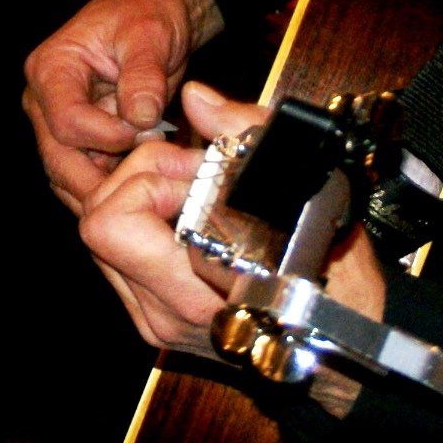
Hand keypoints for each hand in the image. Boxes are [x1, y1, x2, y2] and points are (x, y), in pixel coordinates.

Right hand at [23, 0, 222, 214]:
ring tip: (149, 187)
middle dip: (102, 179)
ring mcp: (58, 124)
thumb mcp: (150, 34)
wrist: (152, 12)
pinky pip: (86, 176)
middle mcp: (44, 101)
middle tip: (148, 187)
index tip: (149, 131)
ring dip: (107, 188)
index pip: (67, 121)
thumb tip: (141, 117)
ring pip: (69, 176)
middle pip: (59, 159)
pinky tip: (144, 186)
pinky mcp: (78, 141)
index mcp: (51, 69)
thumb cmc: (146, 14)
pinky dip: (112, 187)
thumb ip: (144, 75)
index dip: (108, 136)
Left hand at [79, 82, 389, 384]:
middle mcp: (162, 315)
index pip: (112, 224)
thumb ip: (248, 134)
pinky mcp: (153, 315)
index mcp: (190, 295)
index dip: (150, 180)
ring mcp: (154, 319)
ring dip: (142, 198)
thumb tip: (196, 99)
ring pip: (101, 237)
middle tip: (196, 173)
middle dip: (141, 178)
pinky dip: (147, 221)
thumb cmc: (333, 274)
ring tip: (199, 190)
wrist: (346, 343)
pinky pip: (121, 254)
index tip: (201, 173)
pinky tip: (195, 212)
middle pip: (97, 222)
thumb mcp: (309, 193)